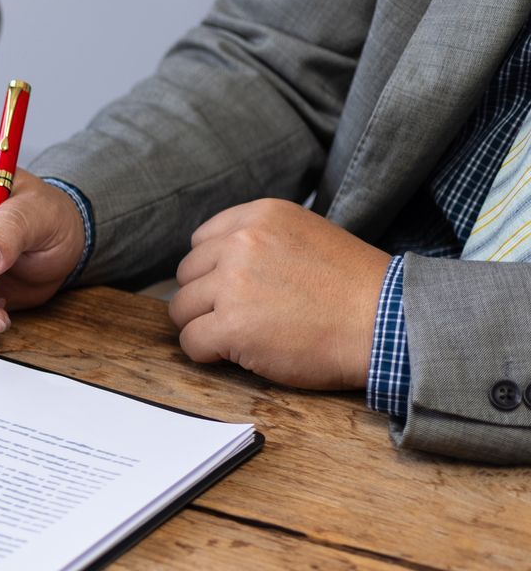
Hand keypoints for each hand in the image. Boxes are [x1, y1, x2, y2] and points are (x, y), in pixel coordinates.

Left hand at [169, 199, 389, 388]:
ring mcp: (233, 283)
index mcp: (261, 215)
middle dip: (207, 300)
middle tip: (244, 318)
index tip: (238, 290)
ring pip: (182, 309)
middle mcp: (242, 242)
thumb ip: (260, 241)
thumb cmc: (354, 289)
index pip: (201, 242)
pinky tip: (241, 354)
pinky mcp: (232, 325)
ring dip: (206, 327)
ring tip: (247, 336)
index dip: (213, 272)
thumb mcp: (306, 236)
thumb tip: (214, 263)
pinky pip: (191, 342)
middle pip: (187, 275)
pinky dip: (208, 354)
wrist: (388, 323)